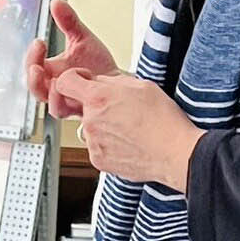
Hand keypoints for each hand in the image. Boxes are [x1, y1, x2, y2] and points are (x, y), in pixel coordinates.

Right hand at [24, 0, 119, 120]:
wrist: (118, 80)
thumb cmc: (97, 64)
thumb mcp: (82, 38)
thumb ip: (68, 22)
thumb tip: (56, 2)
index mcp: (51, 72)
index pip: (33, 67)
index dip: (32, 57)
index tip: (39, 42)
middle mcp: (57, 89)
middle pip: (36, 90)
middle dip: (34, 79)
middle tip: (38, 66)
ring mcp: (71, 102)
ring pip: (54, 106)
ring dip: (54, 94)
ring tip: (58, 81)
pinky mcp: (86, 110)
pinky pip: (78, 114)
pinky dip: (76, 103)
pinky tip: (83, 89)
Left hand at [64, 71, 204, 188]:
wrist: (175, 152)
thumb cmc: (163, 119)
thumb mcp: (141, 85)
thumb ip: (113, 82)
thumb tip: (99, 82)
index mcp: (98, 98)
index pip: (65, 82)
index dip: (74, 79)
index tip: (84, 82)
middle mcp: (90, 121)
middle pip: (83, 108)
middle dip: (98, 107)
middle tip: (123, 111)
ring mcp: (92, 143)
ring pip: (91, 129)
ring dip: (104, 127)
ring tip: (130, 130)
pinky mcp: (98, 160)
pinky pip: (97, 147)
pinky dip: (109, 145)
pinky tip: (129, 144)